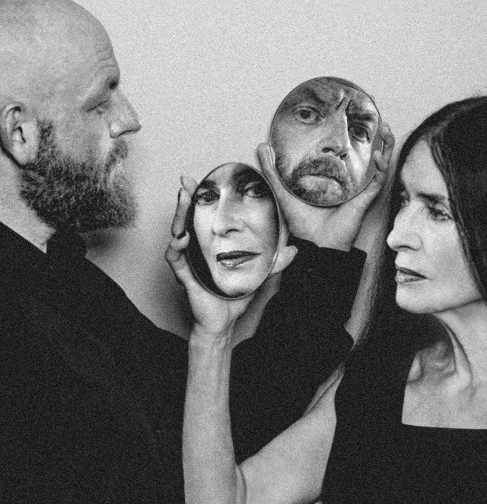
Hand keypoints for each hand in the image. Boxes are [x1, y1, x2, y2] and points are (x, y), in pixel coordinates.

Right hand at [165, 176, 296, 336]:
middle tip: (186, 184)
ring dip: (179, 216)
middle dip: (185, 200)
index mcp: (212, 246)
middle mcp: (198, 250)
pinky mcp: (185, 275)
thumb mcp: (257, 276)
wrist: (223, 323)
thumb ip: (274, 263)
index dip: (203, 199)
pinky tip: (181, 239)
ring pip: (178, 233)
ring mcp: (190, 262)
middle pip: (188, 220)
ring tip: (183, 201)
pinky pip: (175, 259)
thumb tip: (294, 250)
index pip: (205, 218)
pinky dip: (175, 247)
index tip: (202, 180)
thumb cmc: (234, 297)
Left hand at [257, 122, 394, 250]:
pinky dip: (381, 166)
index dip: (355, 134)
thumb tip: (261, 146)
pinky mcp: (364, 199)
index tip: (354, 113)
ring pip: (380, 163)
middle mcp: (350, 182)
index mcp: (336, 178)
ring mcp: (360, 190)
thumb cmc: (303, 224)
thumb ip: (272, 170)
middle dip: (376, 134)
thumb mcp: (284, 191)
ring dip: (386, 144)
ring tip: (385, 126)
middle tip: (375, 113)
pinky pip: (378, 180)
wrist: (315, 246)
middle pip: (368, 154)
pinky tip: (378, 154)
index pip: (349, 152)